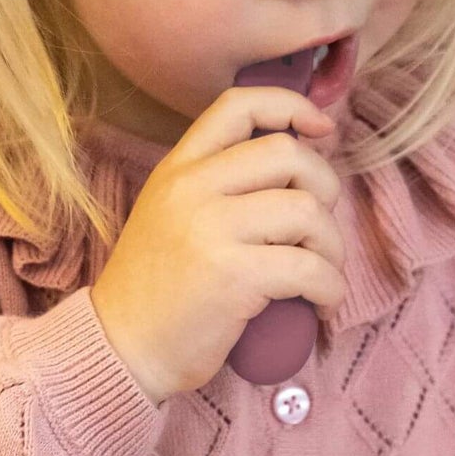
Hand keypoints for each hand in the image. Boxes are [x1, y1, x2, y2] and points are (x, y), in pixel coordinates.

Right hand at [90, 87, 344, 404]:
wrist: (123, 350)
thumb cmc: (158, 293)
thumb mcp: (169, 216)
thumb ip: (213, 186)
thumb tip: (291, 164)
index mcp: (179, 169)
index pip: (240, 105)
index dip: (293, 107)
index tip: (323, 130)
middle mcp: (193, 189)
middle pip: (289, 154)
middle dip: (325, 190)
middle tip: (318, 232)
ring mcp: (212, 230)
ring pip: (308, 210)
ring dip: (331, 247)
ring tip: (321, 275)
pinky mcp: (234, 276)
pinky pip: (309, 268)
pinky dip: (331, 288)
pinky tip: (321, 304)